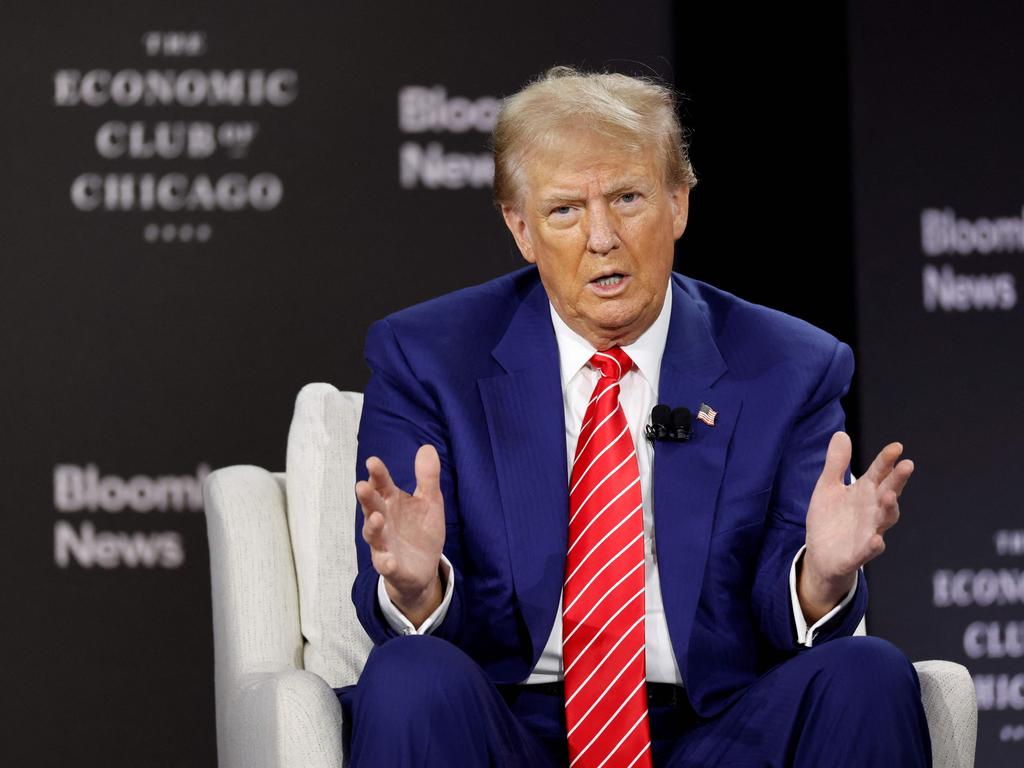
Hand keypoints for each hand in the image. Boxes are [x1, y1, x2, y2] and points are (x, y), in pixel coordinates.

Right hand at [356, 444, 445, 625]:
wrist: (423, 567)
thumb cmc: (420, 529)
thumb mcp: (429, 501)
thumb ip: (427, 477)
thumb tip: (427, 447)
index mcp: (391, 502)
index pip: (382, 485)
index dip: (377, 474)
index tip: (372, 461)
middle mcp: (383, 521)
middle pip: (372, 507)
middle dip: (367, 498)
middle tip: (361, 486)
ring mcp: (384, 544)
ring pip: (374, 535)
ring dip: (373, 527)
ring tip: (377, 518)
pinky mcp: (390, 566)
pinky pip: (385, 565)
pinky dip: (386, 562)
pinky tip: (389, 560)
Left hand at [800, 432, 913, 620]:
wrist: (821, 554)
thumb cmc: (829, 518)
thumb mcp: (828, 487)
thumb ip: (836, 463)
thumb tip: (841, 434)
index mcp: (865, 492)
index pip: (879, 473)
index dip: (886, 460)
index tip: (896, 447)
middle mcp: (872, 510)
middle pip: (889, 492)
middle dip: (897, 480)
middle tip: (907, 465)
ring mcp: (869, 531)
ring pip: (885, 519)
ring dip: (889, 508)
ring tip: (889, 496)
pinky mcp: (860, 553)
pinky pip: (870, 549)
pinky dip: (874, 545)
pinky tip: (876, 539)